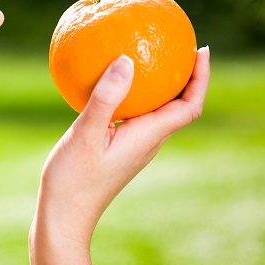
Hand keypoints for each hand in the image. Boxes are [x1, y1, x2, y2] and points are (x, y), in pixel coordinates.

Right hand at [30, 47, 209, 264]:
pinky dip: (133, 96)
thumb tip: (127, 60)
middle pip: (178, 106)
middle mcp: (146, 142)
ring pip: (156, 111)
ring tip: (148, 59)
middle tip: (177, 47)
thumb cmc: (74, 180)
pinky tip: (111, 86)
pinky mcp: (117, 149)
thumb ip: (106, 98)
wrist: (63, 217)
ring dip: (161, 86)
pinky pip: (134, 116)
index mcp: (147, 137)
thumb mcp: (86, 136)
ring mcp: (132, 147)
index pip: (189, 106)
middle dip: (185, 76)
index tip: (200, 51)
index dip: (200, 78)